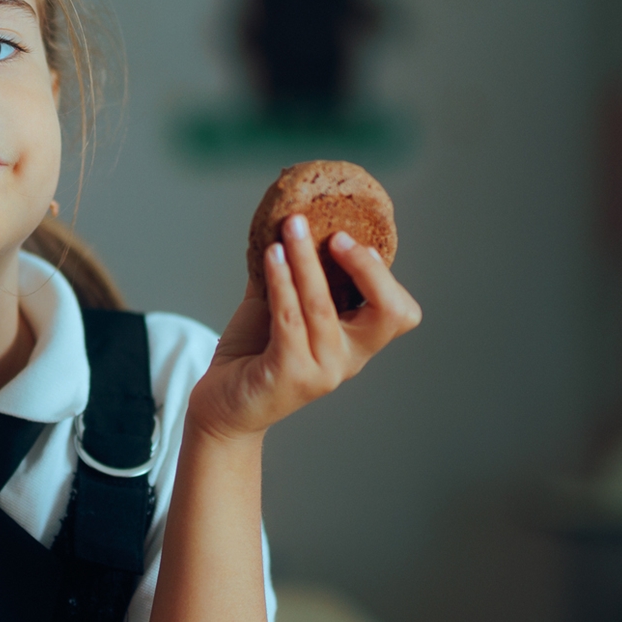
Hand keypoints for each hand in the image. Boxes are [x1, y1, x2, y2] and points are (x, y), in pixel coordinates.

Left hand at [188, 213, 421, 440]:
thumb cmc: (253, 353)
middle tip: (335, 234)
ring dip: (306, 259)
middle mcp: (348, 360)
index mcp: (355, 342)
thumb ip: (293, 272)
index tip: (356, 241)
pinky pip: (290, 319)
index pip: (400, 312)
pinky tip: (271, 255)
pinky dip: (282, 281)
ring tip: (289, 225)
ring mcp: (323, 371)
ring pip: (324, 305)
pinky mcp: (290, 375)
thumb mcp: (280, 306)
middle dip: (367, 269)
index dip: (385, 276)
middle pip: (389, 313)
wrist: (221, 407)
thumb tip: (290, 215)